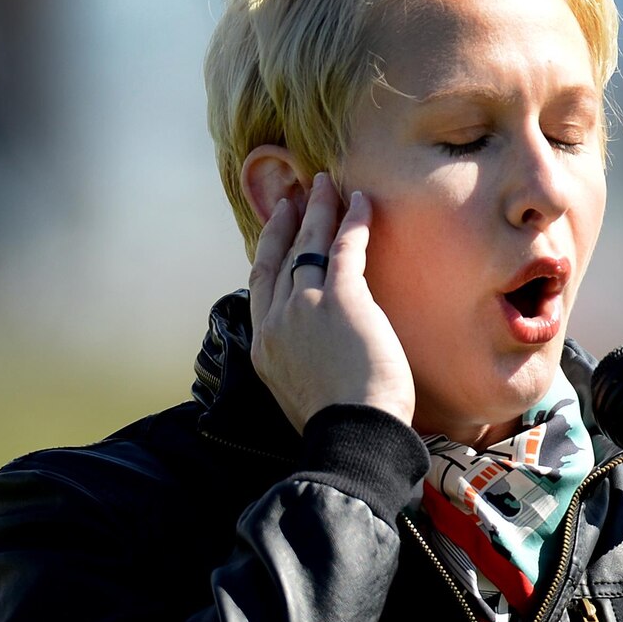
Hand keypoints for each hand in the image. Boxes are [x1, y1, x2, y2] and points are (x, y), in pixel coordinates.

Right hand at [247, 173, 414, 431]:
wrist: (354, 436)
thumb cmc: (343, 428)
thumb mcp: (305, 395)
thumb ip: (303, 366)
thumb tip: (318, 363)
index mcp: (265, 346)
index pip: (261, 285)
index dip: (268, 251)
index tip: (275, 230)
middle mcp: (278, 320)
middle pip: (279, 257)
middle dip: (286, 221)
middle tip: (294, 194)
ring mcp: (306, 306)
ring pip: (309, 245)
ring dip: (318, 210)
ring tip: (326, 185)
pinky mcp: (341, 299)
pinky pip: (345, 248)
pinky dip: (353, 222)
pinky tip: (361, 203)